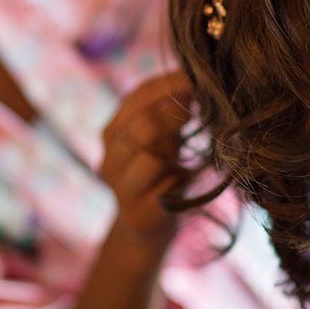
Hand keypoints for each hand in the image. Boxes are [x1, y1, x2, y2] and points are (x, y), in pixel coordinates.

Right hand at [100, 71, 192, 250]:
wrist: (147, 231)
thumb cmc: (161, 176)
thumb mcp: (165, 138)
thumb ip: (173, 111)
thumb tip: (199, 77)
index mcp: (113, 132)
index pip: (138, 96)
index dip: (170, 84)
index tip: (199, 79)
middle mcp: (108, 158)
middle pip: (143, 125)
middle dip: (176, 116)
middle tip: (201, 113)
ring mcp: (119, 188)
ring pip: (150, 157)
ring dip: (176, 153)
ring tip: (184, 154)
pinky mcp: (137, 214)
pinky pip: (164, 189)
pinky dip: (180, 182)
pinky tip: (182, 182)